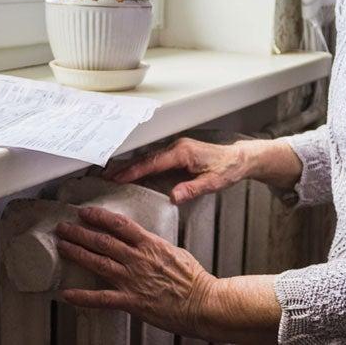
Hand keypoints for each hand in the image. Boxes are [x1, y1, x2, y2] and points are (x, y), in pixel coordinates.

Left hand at [55, 206, 216, 338]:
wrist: (203, 303)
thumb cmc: (194, 280)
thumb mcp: (175, 252)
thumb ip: (155, 246)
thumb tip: (145, 241)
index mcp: (150, 244)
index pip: (119, 224)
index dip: (99, 217)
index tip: (86, 212)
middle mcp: (138, 259)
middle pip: (103, 241)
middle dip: (80, 232)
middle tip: (65, 227)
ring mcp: (133, 279)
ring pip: (98, 262)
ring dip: (78, 253)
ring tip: (63, 247)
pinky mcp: (132, 301)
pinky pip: (102, 298)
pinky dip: (83, 296)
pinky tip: (68, 294)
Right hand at [101, 136, 248, 202]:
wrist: (241, 158)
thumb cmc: (229, 169)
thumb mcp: (214, 182)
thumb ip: (193, 189)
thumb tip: (173, 197)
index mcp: (183, 153)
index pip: (153, 162)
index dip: (134, 171)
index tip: (117, 178)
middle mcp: (177, 147)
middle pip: (146, 158)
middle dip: (125, 167)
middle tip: (105, 176)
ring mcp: (177, 148)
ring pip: (149, 157)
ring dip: (131, 165)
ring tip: (112, 174)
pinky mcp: (178, 152)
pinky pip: (155, 158)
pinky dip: (141, 164)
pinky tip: (133, 172)